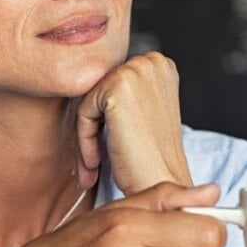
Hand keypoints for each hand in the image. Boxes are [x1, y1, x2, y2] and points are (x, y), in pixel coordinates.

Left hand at [75, 52, 190, 194]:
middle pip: (100, 91)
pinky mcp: (117, 86)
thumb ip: (125, 93)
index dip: (106, 120)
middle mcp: (152, 62)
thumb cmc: (152, 158)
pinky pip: (83, 112)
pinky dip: (84, 141)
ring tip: (93, 166)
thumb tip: (87, 83)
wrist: (162, 184)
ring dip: (87, 137)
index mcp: (160, 65)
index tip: (107, 148)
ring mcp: (136, 71)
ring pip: (89, 101)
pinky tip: (95, 163)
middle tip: (95, 162)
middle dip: (95, 127)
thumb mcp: (143, 113)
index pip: (113, 84)